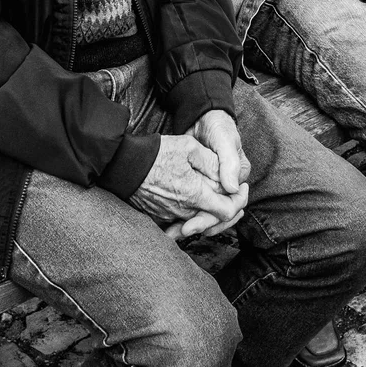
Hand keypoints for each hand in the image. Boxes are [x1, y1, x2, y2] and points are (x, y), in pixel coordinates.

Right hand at [130, 133, 246, 234]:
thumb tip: (230, 181)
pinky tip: (194, 198)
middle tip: (234, 192)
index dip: (239, 202)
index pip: (227, 211)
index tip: (242, 189)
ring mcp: (170, 215)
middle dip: (227, 206)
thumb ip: (213, 164)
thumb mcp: (189, 148)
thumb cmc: (156, 153)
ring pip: (198, 218)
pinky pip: (181, 218)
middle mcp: (184, 211)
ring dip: (209, 208)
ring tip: (215, 191)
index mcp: (195, 195)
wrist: (123, 164)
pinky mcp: (159, 216)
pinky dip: (191, 211)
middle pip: (214, 218)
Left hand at [174, 110, 250, 238]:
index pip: (231, 207)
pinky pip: (195, 206)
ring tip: (174, 233)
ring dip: (192, 225)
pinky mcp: (199, 187)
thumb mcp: (225, 140)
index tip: (200, 226)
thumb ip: (229, 162)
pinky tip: (172, 223)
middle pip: (219, 215)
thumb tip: (233, 188)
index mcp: (237, 179)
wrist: (201, 118)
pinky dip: (184, 215)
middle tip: (183, 231)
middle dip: (201, 225)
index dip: (216, 219)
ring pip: (206, 214)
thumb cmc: (218, 127)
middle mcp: (227, 187)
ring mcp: (214, 188)